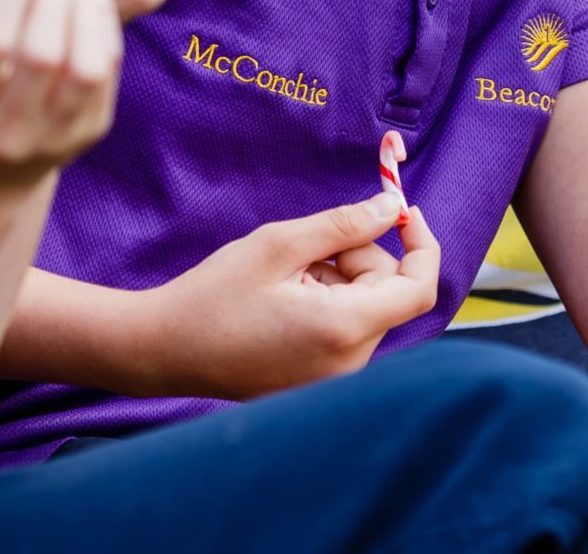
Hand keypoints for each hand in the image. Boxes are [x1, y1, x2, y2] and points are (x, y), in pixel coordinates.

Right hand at [141, 196, 440, 399]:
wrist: (165, 350)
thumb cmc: (216, 295)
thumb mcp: (280, 244)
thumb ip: (344, 224)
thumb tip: (393, 206)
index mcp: (344, 329)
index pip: (419, 288)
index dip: (422, 243)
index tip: (401, 208)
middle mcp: (350, 364)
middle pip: (387, 290)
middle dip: (356, 255)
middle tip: (305, 248)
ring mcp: (335, 378)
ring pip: (366, 305)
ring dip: (337, 277)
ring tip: (284, 277)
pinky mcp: (319, 382)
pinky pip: (346, 328)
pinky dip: (327, 301)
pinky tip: (283, 299)